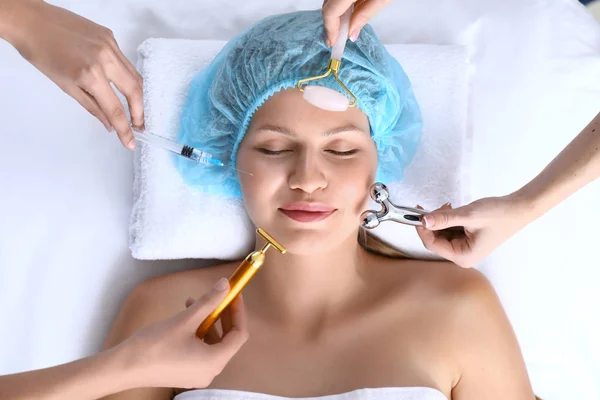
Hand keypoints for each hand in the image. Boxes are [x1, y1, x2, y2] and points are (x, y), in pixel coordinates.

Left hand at [8, 0, 142, 148]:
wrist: (33, 21)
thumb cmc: (42, 53)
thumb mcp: (66, 86)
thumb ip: (92, 106)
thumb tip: (109, 124)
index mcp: (90, 74)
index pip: (115, 109)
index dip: (125, 129)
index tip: (130, 142)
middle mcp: (105, 58)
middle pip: (134, 91)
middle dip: (139, 113)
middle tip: (138, 126)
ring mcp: (110, 45)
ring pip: (134, 76)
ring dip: (137, 96)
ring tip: (135, 110)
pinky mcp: (110, 36)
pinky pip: (125, 61)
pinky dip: (127, 76)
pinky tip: (121, 84)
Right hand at [118, 278, 248, 388]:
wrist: (123, 367)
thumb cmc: (154, 345)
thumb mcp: (185, 319)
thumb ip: (209, 301)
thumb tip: (225, 285)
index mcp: (215, 361)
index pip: (239, 334)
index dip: (238, 311)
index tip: (233, 294)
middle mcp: (210, 371)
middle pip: (227, 339)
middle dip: (223, 314)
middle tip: (218, 295)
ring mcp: (197, 374)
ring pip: (212, 343)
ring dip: (207, 321)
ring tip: (193, 303)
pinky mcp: (185, 372)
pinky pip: (200, 350)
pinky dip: (197, 332)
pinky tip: (185, 317)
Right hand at [322, 0, 392, 45]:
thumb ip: (364, 15)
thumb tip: (350, 34)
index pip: (330, 11)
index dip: (330, 29)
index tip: (333, 42)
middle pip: (328, 4)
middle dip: (331, 22)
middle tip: (336, 38)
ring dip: (335, 13)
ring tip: (343, 28)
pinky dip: (340, 4)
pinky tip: (348, 13)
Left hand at [415, 195, 531, 267]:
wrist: (519, 208)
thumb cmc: (498, 214)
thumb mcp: (468, 215)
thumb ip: (444, 219)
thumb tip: (423, 220)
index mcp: (462, 257)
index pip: (432, 244)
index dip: (422, 229)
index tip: (417, 213)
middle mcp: (462, 256)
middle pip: (435, 240)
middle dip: (433, 223)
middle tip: (439, 206)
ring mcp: (465, 249)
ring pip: (441, 234)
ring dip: (441, 220)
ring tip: (449, 206)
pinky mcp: (468, 240)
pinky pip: (450, 231)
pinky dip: (448, 220)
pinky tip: (453, 210)